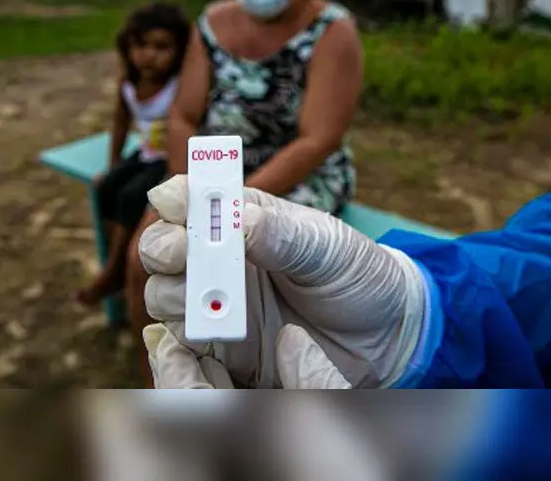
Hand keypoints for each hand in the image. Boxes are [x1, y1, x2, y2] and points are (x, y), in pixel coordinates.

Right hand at [139, 175, 427, 388]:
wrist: (386, 337)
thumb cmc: (358, 276)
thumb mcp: (330, 249)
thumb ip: (285, 236)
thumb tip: (240, 220)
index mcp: (245, 221)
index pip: (194, 202)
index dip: (177, 199)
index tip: (175, 203)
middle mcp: (221, 261)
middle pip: (164, 250)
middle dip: (164, 248)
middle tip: (181, 254)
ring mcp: (219, 306)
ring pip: (166, 298)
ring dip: (174, 294)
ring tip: (203, 300)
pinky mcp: (223, 352)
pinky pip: (185, 348)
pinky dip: (180, 343)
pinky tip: (199, 337)